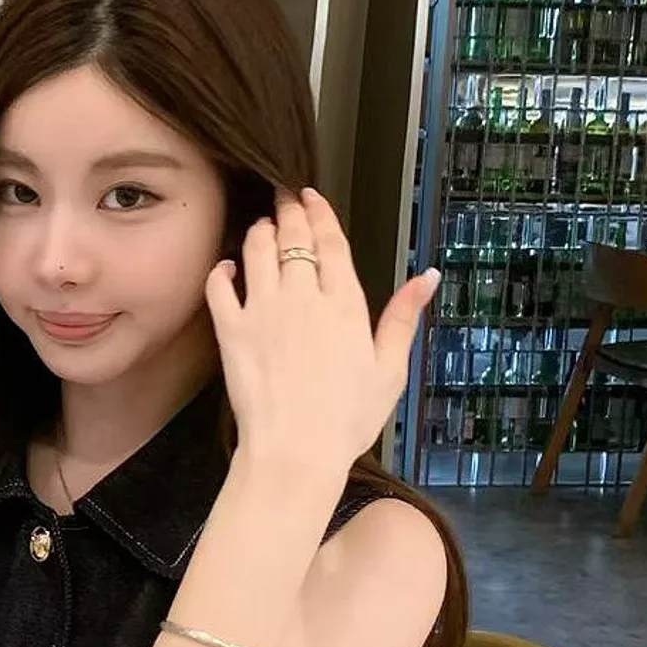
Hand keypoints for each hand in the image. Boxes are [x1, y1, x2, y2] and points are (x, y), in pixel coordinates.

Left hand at [203, 188, 438, 475]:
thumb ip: (403, 316)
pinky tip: (226, 267)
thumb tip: (427, 276)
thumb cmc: (347, 419)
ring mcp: (263, 311)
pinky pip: (219, 286)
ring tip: (262, 227)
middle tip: (283, 197)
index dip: (319, 212)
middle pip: (292, 236)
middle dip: (288, 210)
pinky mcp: (231, 331)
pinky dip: (221, 270)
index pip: (330, 241)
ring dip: (259, 231)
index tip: (310, 195)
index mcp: (345, 304)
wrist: (295, 451)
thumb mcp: (390, 369)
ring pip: (256, 250)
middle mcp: (302, 298)